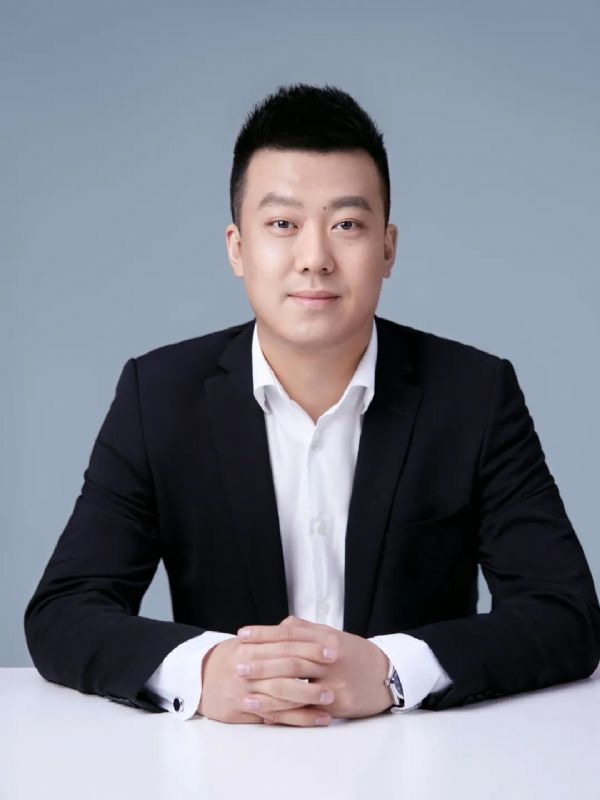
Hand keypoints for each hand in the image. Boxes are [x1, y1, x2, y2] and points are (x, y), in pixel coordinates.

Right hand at [198, 631, 337, 725]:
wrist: (198, 679)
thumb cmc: (230, 658)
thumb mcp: (247, 642)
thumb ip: (273, 638)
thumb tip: (300, 627)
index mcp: (250, 648)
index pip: (285, 645)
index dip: (310, 646)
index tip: (333, 647)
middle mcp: (247, 669)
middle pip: (285, 669)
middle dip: (313, 669)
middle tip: (337, 668)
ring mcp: (246, 692)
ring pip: (282, 695)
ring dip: (309, 697)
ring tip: (332, 697)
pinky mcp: (246, 712)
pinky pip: (277, 717)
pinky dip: (300, 719)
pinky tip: (319, 719)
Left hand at [237, 616, 392, 724]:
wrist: (388, 674)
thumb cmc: (355, 653)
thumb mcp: (333, 635)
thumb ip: (306, 629)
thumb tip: (280, 624)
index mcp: (325, 638)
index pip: (290, 633)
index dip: (264, 634)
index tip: (242, 635)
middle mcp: (329, 658)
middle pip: (290, 658)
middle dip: (261, 662)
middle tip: (237, 665)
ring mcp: (334, 682)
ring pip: (296, 686)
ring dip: (268, 691)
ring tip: (245, 695)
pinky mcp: (338, 704)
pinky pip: (307, 709)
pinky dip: (286, 713)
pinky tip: (268, 715)